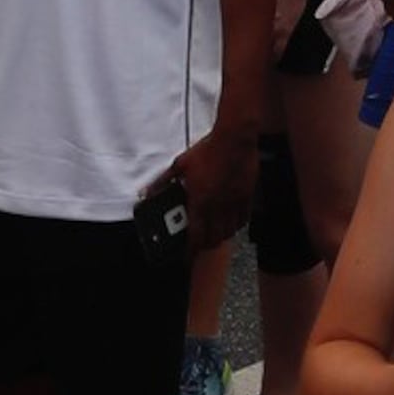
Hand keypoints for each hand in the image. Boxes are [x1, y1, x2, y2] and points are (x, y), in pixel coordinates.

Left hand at [169, 124, 256, 252]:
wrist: (234, 138)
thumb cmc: (208, 149)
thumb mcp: (180, 165)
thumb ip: (163, 181)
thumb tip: (146, 193)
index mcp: (200, 201)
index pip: (195, 235)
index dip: (190, 250)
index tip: (187, 255)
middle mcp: (217, 206)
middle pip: (213, 238)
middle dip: (205, 246)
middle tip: (200, 245)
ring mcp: (234, 202)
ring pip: (229, 231)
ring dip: (220, 237)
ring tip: (214, 235)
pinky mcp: (246, 196)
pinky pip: (243, 219)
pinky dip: (236, 225)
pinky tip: (232, 222)